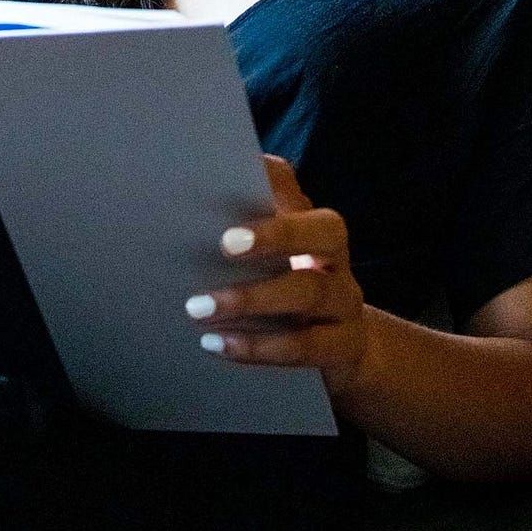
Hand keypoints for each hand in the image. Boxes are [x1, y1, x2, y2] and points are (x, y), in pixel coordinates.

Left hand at [185, 154, 367, 395]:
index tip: (229, 181)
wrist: (340, 349)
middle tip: (224, 244)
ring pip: (309, 292)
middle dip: (276, 235)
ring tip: (199, 308)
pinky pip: (304, 346)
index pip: (297, 191)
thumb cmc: (288, 291)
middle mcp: (335, 258)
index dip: (272, 181)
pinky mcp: (343, 347)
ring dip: (250, 299)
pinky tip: (218, 343)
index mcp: (313, 227)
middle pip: (325, 232)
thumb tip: (186, 208)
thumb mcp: (272, 260)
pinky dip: (257, 346)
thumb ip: (241, 235)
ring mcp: (345, 302)